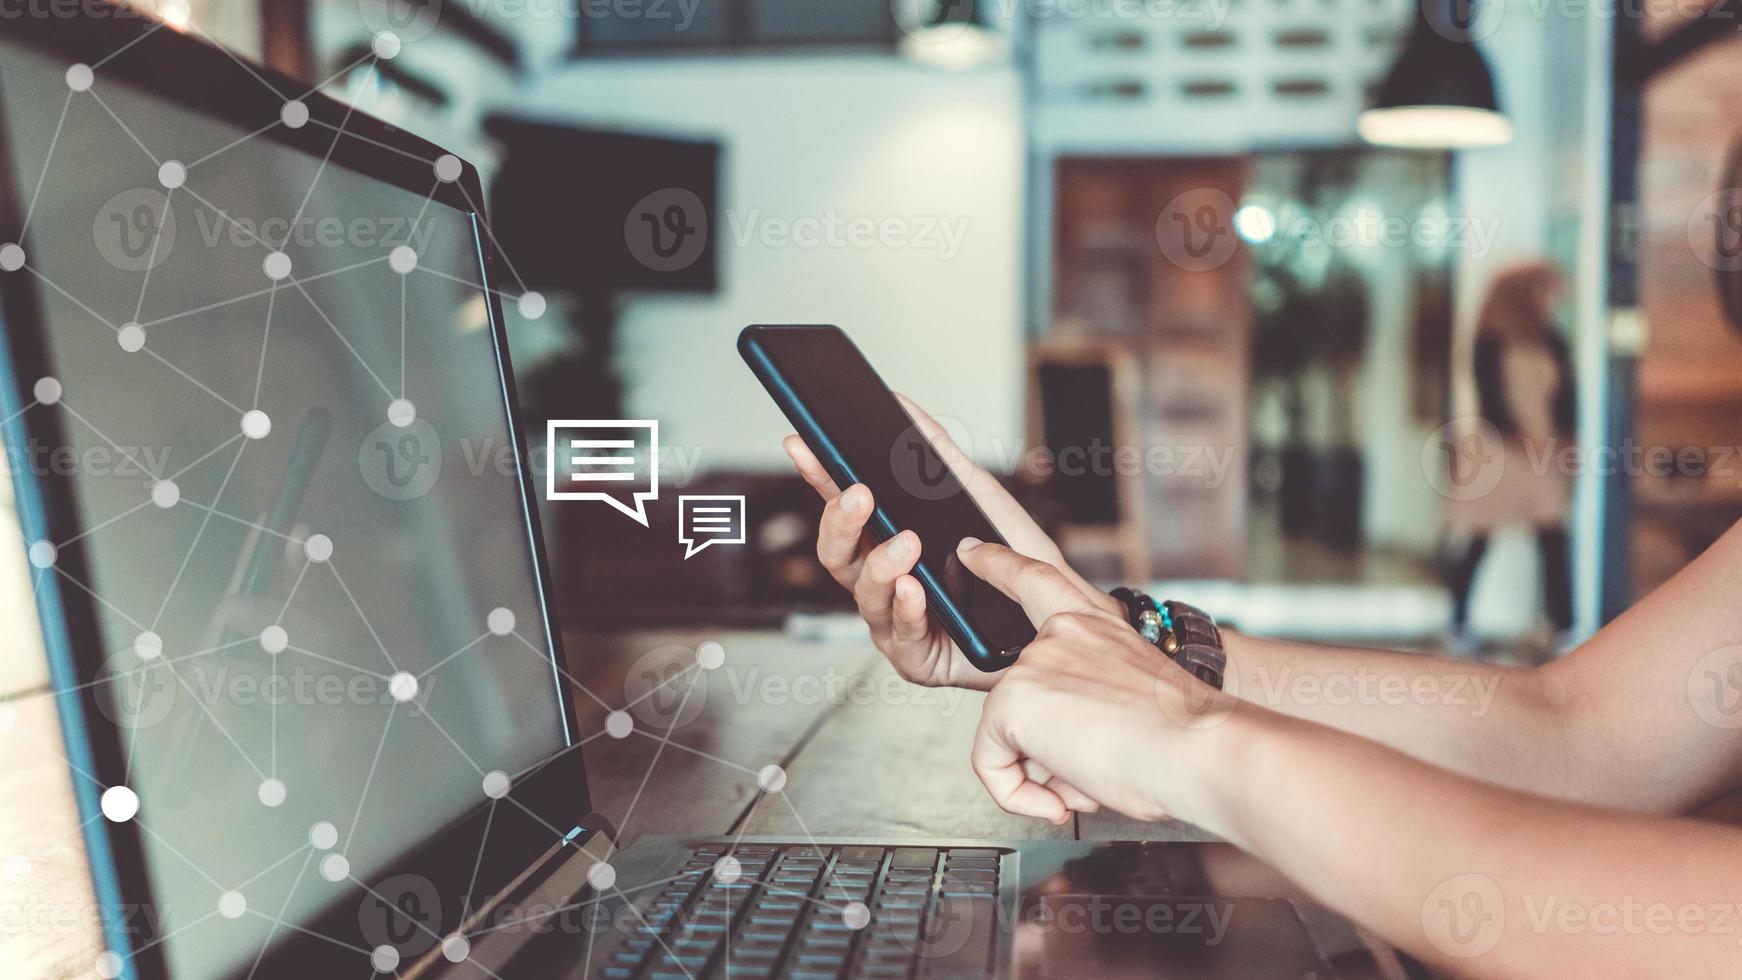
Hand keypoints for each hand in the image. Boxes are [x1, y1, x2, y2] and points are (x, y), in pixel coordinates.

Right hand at [784, 394, 1116, 690]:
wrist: (1055, 615)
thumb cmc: (1013, 558)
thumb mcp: (976, 494)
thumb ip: (936, 453)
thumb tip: (902, 404)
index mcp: (885, 540)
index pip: (842, 505)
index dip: (818, 475)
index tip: (802, 443)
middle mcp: (882, 581)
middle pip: (837, 553)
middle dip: (841, 521)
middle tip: (859, 493)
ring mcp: (894, 620)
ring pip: (863, 593)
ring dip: (881, 565)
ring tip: (906, 543)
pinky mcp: (915, 657)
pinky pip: (899, 633)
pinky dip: (906, 608)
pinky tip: (915, 588)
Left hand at [957, 540, 1239, 827]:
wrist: (1201, 749)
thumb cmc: (1186, 738)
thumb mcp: (1132, 702)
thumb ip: (1084, 707)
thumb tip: (1058, 747)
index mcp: (1095, 628)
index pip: (1037, 580)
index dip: (999, 563)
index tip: (970, 551)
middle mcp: (1060, 636)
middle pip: (1018, 698)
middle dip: (1049, 751)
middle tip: (1091, 772)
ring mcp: (1031, 664)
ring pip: (1008, 737)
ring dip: (1046, 775)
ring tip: (1093, 781)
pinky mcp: (1011, 700)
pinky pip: (990, 764)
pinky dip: (1017, 794)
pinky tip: (1060, 799)